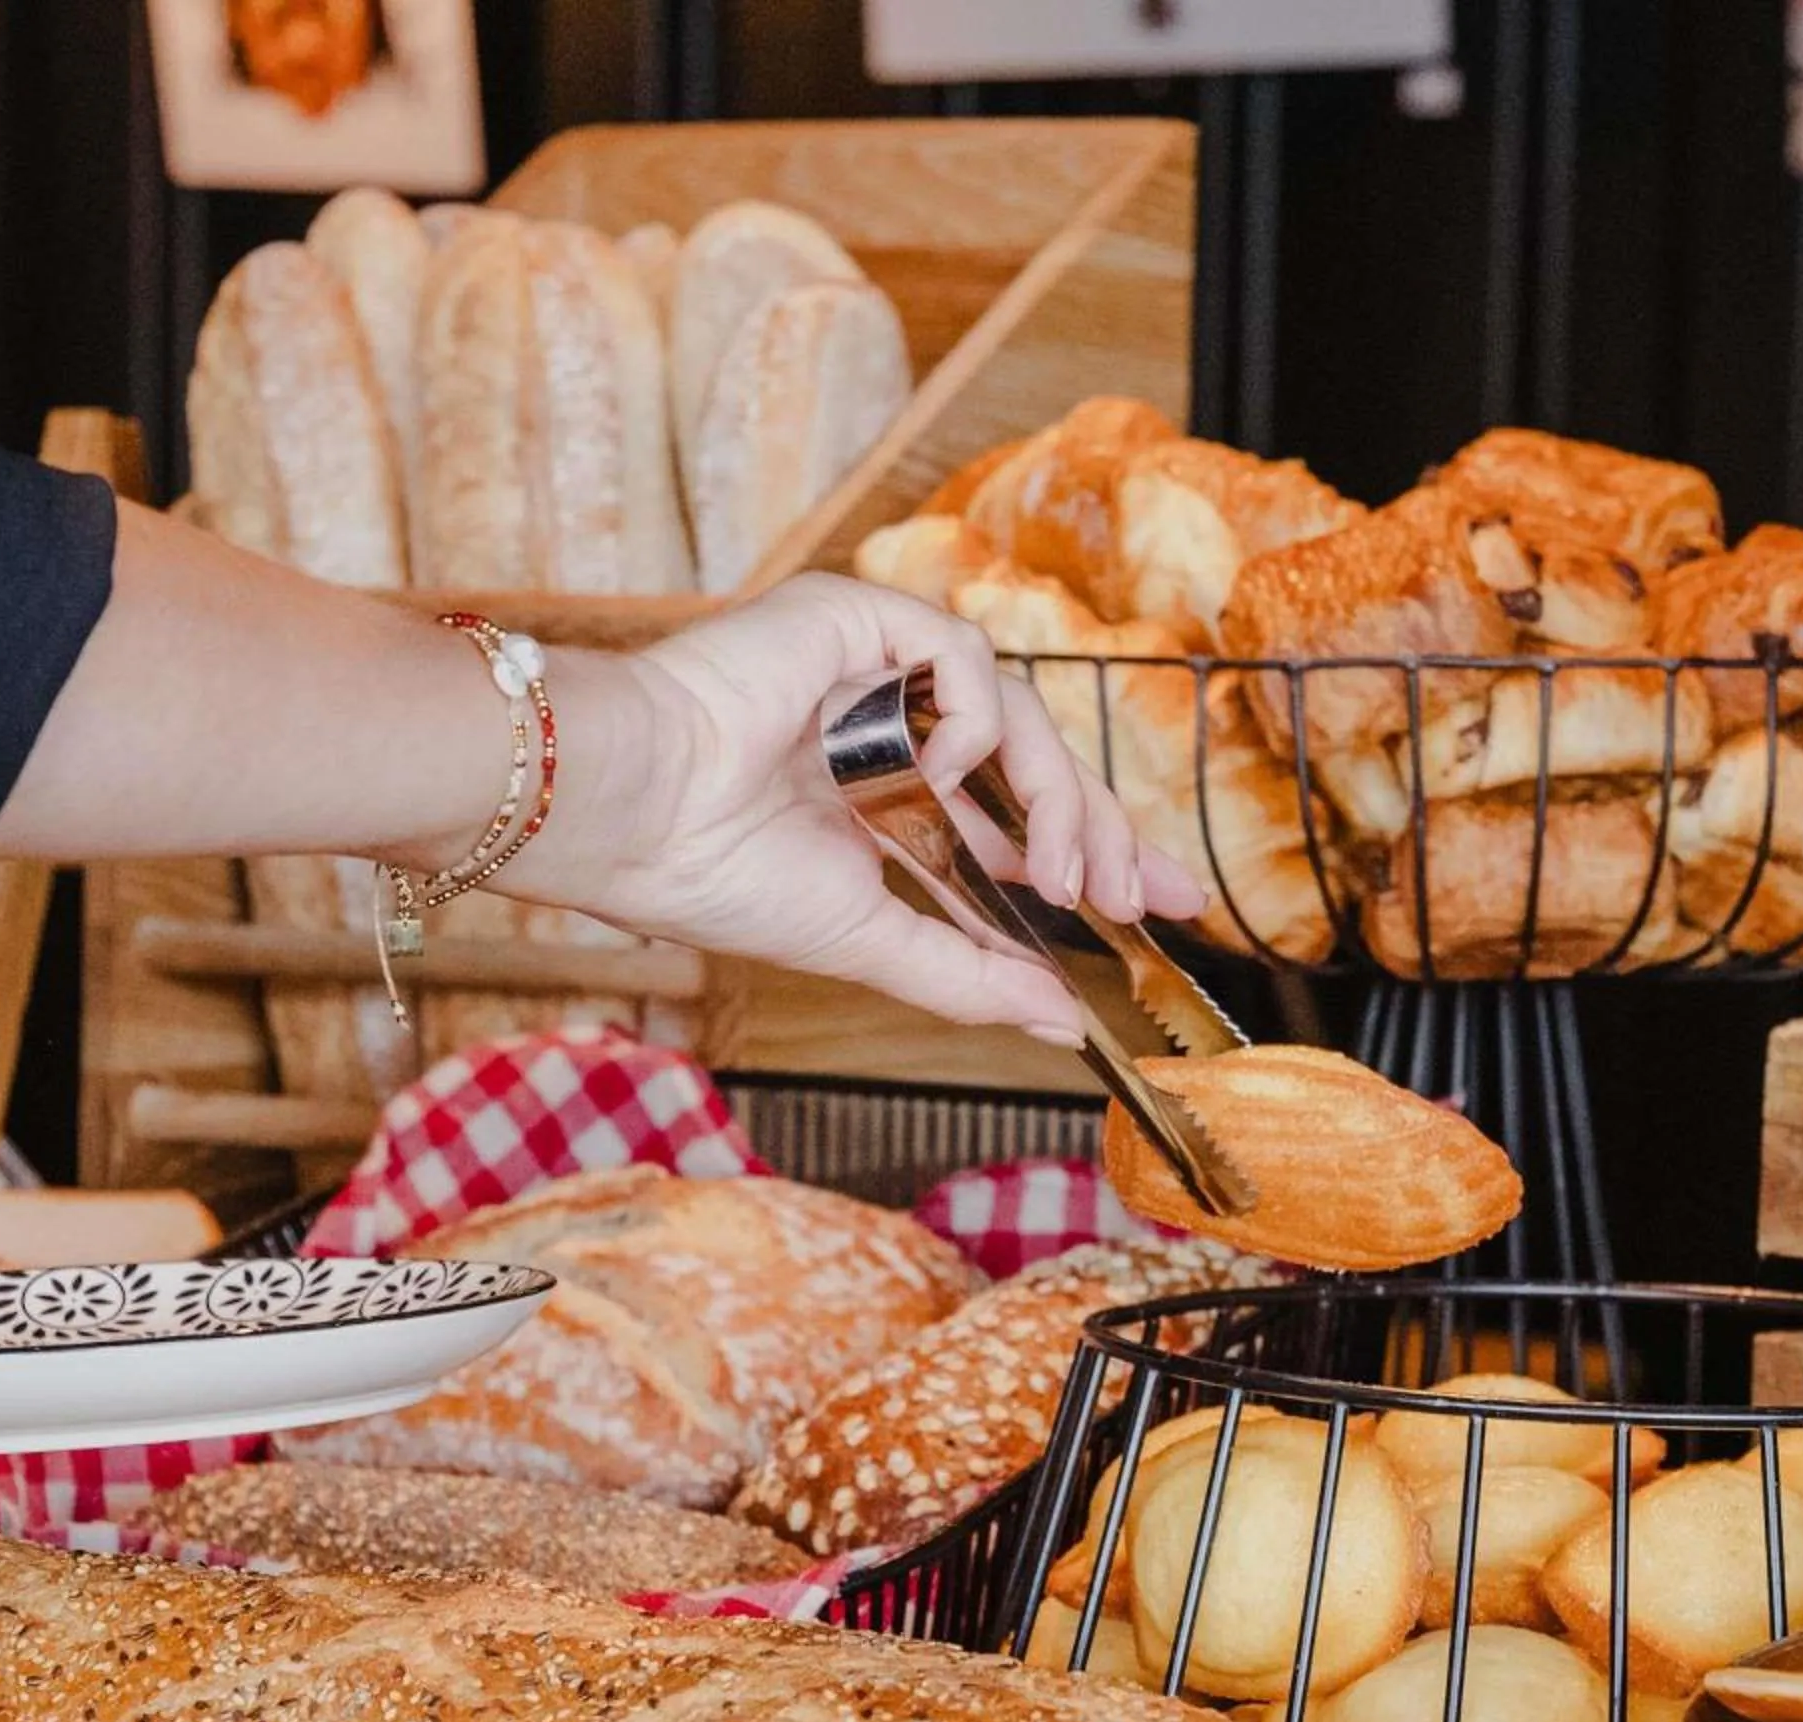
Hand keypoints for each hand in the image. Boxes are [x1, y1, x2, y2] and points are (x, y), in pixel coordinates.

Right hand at [539, 576, 1205, 1041]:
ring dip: (1057, 800)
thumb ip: (971, 974)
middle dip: (1102, 831)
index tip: (1167, 904)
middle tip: (1142, 898)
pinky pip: (960, 657)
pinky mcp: (857, 618)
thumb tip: (1061, 1021)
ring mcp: (875, 670)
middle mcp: (890, 727)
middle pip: (1036, 765)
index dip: (1098, 849)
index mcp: (890, 798)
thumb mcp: (875, 940)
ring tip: (1067, 878)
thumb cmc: (719, 875)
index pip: (1020, 815)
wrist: (635, 816)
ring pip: (1018, 713)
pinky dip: (976, 723)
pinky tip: (947, 776)